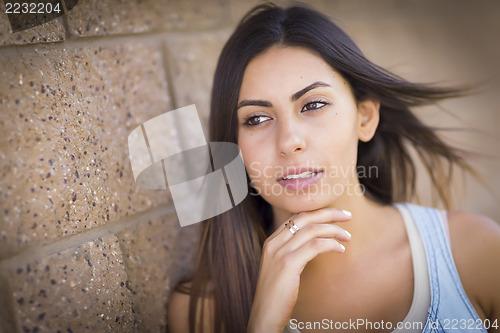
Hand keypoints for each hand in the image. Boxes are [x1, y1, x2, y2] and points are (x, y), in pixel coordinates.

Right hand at [247, 208, 351, 332]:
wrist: (264, 314)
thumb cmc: (276, 294)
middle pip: (305, 217)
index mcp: (271, 241)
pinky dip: (330, 244)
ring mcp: (279, 252)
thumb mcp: (280, 267)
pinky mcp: (288, 264)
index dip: (318, 213)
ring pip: (312, 230)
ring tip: (347, 237)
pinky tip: (340, 249)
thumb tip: (314, 244)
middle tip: (348, 216)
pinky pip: (314, 246)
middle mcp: (274, 243)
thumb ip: (292, 253)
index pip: (297, 217)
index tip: (336, 215)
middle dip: (329, 213)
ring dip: (333, 230)